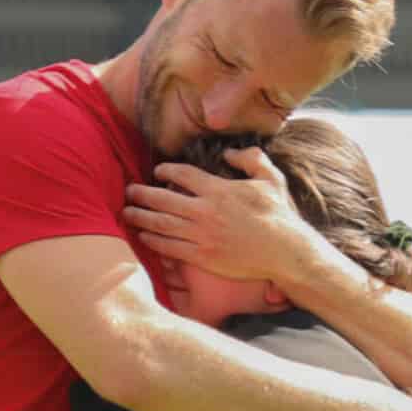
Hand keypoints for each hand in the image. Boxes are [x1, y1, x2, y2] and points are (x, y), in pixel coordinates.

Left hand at [123, 149, 313, 282]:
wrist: (284, 252)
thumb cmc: (279, 216)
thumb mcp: (270, 179)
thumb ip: (250, 159)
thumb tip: (229, 153)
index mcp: (218, 189)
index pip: (183, 174)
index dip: (166, 171)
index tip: (157, 171)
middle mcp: (205, 211)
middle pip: (164, 199)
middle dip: (142, 194)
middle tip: (129, 191)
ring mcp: (202, 235)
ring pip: (162, 224)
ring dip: (142, 217)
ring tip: (127, 213)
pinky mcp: (203, 256)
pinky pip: (171, 248)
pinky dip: (154, 241)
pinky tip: (144, 236)